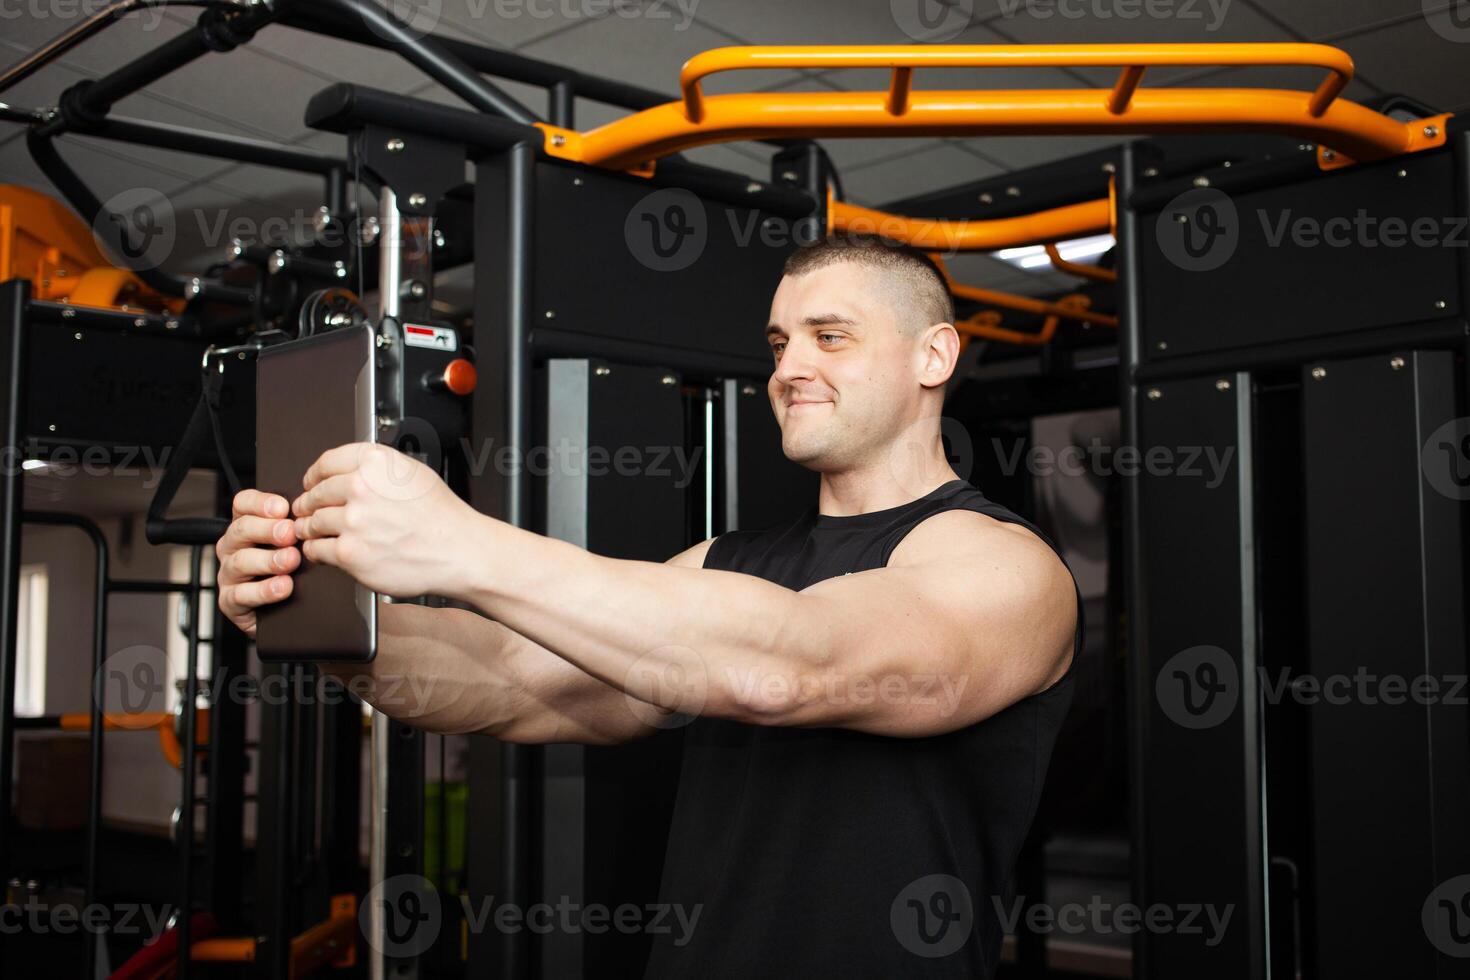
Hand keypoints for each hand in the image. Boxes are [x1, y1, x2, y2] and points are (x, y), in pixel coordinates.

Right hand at [216, 489, 301, 636]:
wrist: (285, 614)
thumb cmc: (292, 572)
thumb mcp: (295, 544)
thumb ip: (298, 527)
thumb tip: (316, 513)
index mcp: (246, 525)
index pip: (243, 504)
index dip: (260, 503)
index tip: (283, 507)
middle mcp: (232, 546)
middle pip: (241, 529)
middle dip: (267, 530)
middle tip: (291, 534)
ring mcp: (228, 574)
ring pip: (241, 561)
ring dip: (268, 560)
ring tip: (291, 561)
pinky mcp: (230, 601)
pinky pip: (241, 594)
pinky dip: (264, 590)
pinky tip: (284, 586)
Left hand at [290, 441, 476, 598]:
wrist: (459, 551)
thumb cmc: (442, 517)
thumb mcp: (412, 472)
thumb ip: (376, 467)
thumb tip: (346, 471)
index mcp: (375, 462)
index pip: (326, 463)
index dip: (314, 475)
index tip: (311, 482)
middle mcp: (361, 487)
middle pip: (316, 494)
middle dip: (309, 504)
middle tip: (308, 510)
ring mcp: (353, 521)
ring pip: (312, 522)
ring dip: (310, 528)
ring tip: (315, 531)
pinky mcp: (350, 553)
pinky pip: (317, 549)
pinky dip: (317, 550)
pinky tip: (325, 549)